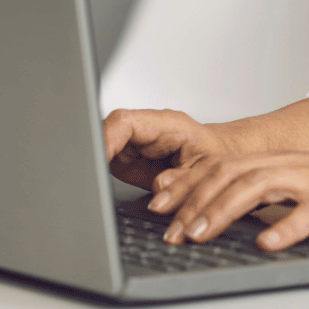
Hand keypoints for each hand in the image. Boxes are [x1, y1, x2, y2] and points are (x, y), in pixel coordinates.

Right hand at [102, 108, 239, 190]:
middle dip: (95, 154)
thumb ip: (184, 179)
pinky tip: (105, 184)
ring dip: (99, 166)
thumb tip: (160, 187)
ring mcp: (134, 143)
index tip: (97, 158)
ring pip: (103, 148)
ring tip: (99, 184)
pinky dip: (102, 172)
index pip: (125, 122)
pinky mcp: (127, 157)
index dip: (105, 138)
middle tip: (90, 179)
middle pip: (107, 132)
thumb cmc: (216, 157)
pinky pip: (106, 161)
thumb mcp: (207, 171)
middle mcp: (146, 131)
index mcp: (166, 125)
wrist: (219, 157)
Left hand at [146, 150, 308, 251]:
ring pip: (259, 186)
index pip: (225, 165)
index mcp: (286, 162)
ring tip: (197, 233)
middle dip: (192, 200)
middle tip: (166, 228)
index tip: (158, 201)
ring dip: (223, 210)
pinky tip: (265, 243)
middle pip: (232, 173)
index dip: (188, 181)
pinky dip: (285, 228)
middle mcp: (296, 165)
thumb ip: (276, 195)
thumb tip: (236, 214)